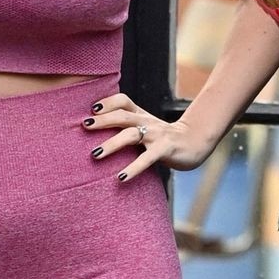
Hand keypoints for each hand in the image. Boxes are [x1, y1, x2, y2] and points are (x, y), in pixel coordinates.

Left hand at [81, 90, 212, 181]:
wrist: (194, 143)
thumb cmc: (163, 138)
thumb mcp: (145, 127)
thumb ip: (126, 127)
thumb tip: (96, 131)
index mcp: (141, 115)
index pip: (123, 100)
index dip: (108, 102)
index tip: (91, 109)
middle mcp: (147, 122)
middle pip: (122, 116)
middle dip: (102, 120)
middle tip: (84, 126)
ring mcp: (156, 135)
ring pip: (131, 135)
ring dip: (111, 144)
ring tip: (95, 155)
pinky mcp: (165, 150)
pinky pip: (147, 159)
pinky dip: (133, 168)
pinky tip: (120, 177)